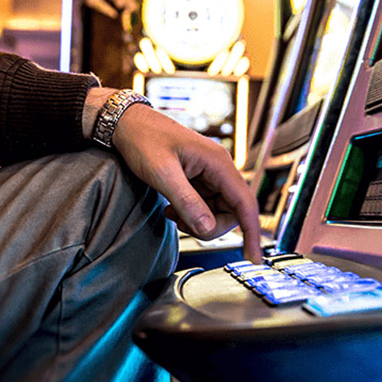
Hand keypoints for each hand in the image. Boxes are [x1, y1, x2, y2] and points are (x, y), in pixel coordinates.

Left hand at [83, 88, 261, 262]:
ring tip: (172, 212)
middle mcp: (219, 168)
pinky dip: (190, 214)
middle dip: (210, 226)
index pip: (244, 203)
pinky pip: (204, 206)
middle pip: (232, 212)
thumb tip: (207, 227)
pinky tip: (171, 208)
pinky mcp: (199, 180)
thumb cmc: (144, 139)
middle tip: (183, 224)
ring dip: (197, 221)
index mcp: (218, 163)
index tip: (253, 257)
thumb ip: (187, 201)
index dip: (251, 232)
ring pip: (217, 212)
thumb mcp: (163, 173)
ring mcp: (209, 175)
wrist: (128, 124)